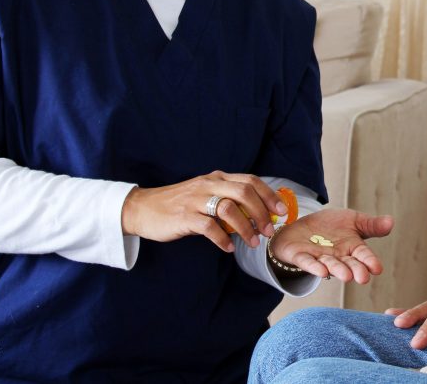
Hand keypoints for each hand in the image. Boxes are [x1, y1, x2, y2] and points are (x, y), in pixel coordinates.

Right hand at [121, 171, 286, 251]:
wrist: (143, 208)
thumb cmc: (180, 204)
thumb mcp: (206, 194)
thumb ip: (228, 199)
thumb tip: (258, 214)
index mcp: (217, 178)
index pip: (251, 181)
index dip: (270, 195)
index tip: (282, 211)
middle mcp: (209, 184)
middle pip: (244, 193)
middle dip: (262, 213)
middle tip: (270, 230)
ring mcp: (196, 199)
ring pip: (230, 209)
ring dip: (246, 228)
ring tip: (253, 242)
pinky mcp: (184, 216)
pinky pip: (209, 227)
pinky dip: (223, 239)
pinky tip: (229, 247)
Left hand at [270, 208, 393, 282]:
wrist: (304, 224)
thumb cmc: (331, 226)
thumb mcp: (354, 220)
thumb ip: (371, 224)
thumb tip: (391, 221)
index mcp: (352, 248)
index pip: (363, 255)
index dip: (370, 262)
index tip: (377, 269)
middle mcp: (338, 256)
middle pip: (348, 264)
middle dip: (355, 270)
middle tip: (363, 278)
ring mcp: (320, 257)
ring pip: (330, 265)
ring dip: (338, 270)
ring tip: (346, 276)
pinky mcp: (301, 256)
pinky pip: (307, 262)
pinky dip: (314, 267)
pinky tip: (322, 272)